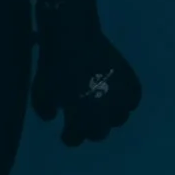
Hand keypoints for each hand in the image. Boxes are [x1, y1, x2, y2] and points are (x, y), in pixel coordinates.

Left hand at [30, 21, 140, 146]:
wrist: (75, 36)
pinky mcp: (130, 80)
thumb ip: (46, 109)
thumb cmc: (56, 66)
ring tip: (100, 106)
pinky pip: (133, 98)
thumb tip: (54, 117)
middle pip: (100, 132)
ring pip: (119, 117)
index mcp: (85, 117)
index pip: (78, 138)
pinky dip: (126, 100)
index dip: (70, 137)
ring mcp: (122, 96)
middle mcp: (107, 112)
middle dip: (90, 128)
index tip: (65, 133)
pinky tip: (117, 95)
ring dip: (108, 116)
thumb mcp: (41, 91)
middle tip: (83, 120)